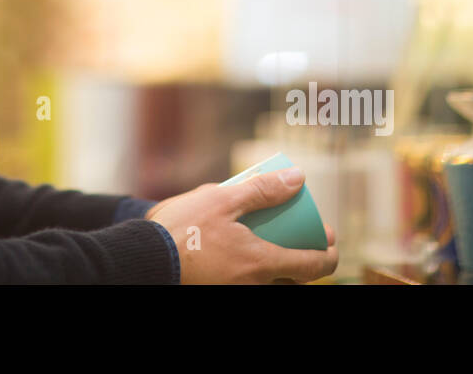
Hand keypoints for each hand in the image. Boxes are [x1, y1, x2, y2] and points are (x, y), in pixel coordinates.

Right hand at [144, 167, 338, 283]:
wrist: (143, 259)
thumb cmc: (180, 228)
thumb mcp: (222, 199)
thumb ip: (262, 190)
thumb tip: (298, 178)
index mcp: (260, 264)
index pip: (313, 267)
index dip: (329, 254)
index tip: (330, 241)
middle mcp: (253, 287)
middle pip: (294, 280)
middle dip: (303, 261)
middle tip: (302, 239)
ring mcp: (235, 293)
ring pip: (269, 283)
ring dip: (277, 267)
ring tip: (269, 244)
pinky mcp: (217, 292)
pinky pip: (245, 283)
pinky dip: (251, 271)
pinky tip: (239, 253)